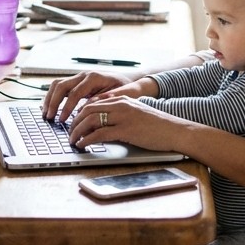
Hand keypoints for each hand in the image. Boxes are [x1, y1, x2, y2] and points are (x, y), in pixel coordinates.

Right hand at [43, 71, 135, 121]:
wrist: (129, 80)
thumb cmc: (126, 88)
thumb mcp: (121, 94)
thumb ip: (105, 100)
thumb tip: (90, 108)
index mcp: (94, 78)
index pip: (75, 92)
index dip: (67, 107)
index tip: (63, 119)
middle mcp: (84, 75)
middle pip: (61, 85)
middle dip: (53, 102)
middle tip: (49, 118)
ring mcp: (79, 77)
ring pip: (57, 84)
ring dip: (49, 99)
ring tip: (46, 114)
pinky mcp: (77, 82)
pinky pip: (60, 87)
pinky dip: (52, 97)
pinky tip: (50, 108)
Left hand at [68, 96, 189, 151]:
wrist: (175, 131)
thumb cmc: (157, 126)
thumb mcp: (136, 114)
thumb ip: (120, 115)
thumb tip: (102, 125)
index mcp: (122, 99)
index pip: (93, 103)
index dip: (79, 113)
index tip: (73, 123)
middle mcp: (120, 105)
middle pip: (87, 110)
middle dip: (74, 122)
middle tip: (68, 133)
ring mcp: (123, 117)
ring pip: (90, 121)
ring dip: (77, 132)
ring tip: (72, 141)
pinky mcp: (126, 130)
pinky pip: (100, 134)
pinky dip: (87, 140)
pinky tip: (82, 145)